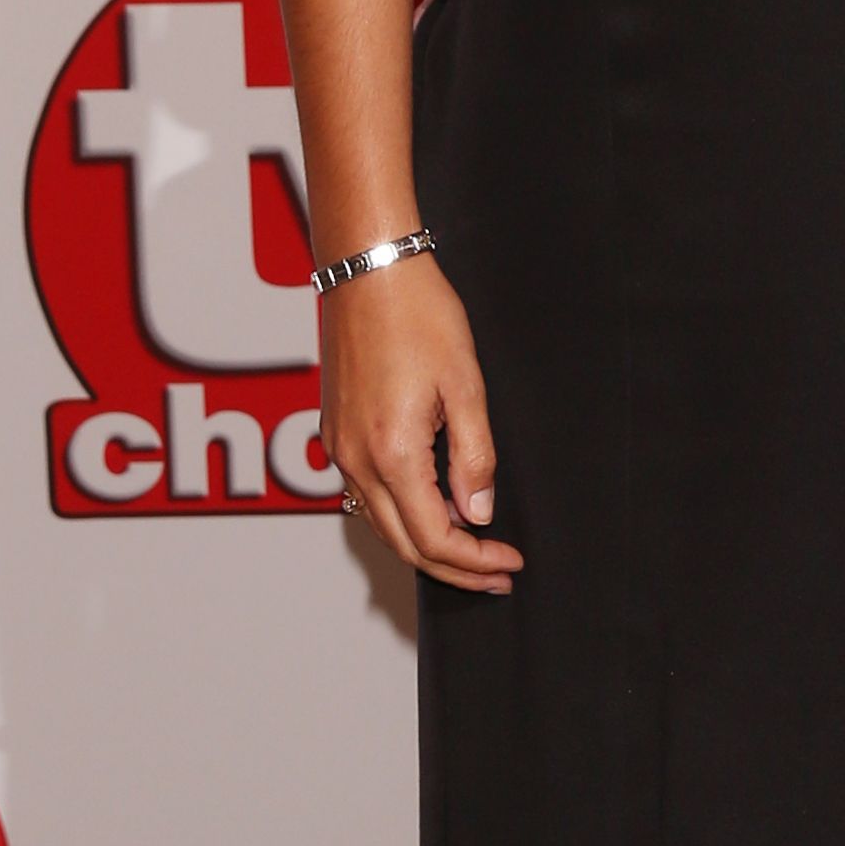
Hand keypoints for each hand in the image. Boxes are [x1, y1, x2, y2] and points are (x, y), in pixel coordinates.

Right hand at [320, 264, 521, 590]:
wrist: (368, 271)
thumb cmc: (419, 316)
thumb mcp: (465, 386)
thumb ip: (474, 457)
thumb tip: (478, 512)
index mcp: (392, 453)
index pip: (434, 538)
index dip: (474, 560)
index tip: (510, 561)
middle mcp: (355, 460)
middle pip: (403, 544)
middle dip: (454, 568)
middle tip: (497, 574)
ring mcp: (339, 448)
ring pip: (380, 525)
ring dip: (427, 546)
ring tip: (473, 549)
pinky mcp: (334, 432)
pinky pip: (365, 495)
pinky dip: (402, 516)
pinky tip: (435, 507)